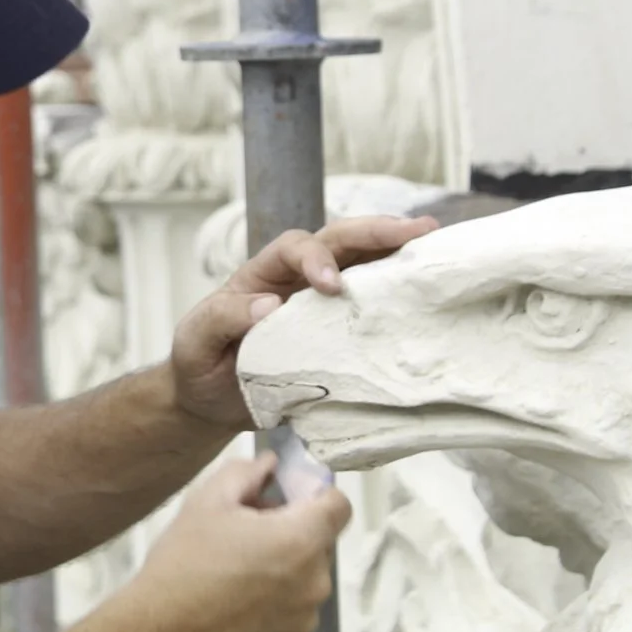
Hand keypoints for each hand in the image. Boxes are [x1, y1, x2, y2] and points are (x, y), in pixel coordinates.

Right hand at [106, 452, 352, 631]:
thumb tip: (270, 465)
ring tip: (234, 576)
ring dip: (283, 572)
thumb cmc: (183, 563)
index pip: (340, 506)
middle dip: (291, 533)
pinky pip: (292, 614)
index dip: (315, 495)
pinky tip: (234, 606)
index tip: (285, 499)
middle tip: (244, 536)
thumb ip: (247, 472)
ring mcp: (304, 621)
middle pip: (319, 544)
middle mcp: (314, 583)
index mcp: (300, 540)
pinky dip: (273, 607)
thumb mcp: (207, 500)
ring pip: (305, 580)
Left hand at [169, 215, 437, 429]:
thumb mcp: (195, 339)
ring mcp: (323, 304)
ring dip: (398, 253)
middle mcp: (298, 279)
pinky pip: (372, 308)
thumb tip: (271, 306)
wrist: (208, 399)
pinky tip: (428, 297)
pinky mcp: (339, 333)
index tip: (332, 286)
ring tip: (435, 248)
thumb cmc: (199, 361)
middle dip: (378, 231)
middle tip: (418, 232)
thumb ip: (223, 318)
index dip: (316, 257)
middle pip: (341, 240)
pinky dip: (399, 299)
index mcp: (263, 273)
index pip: (293, 247)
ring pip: (364, 265)